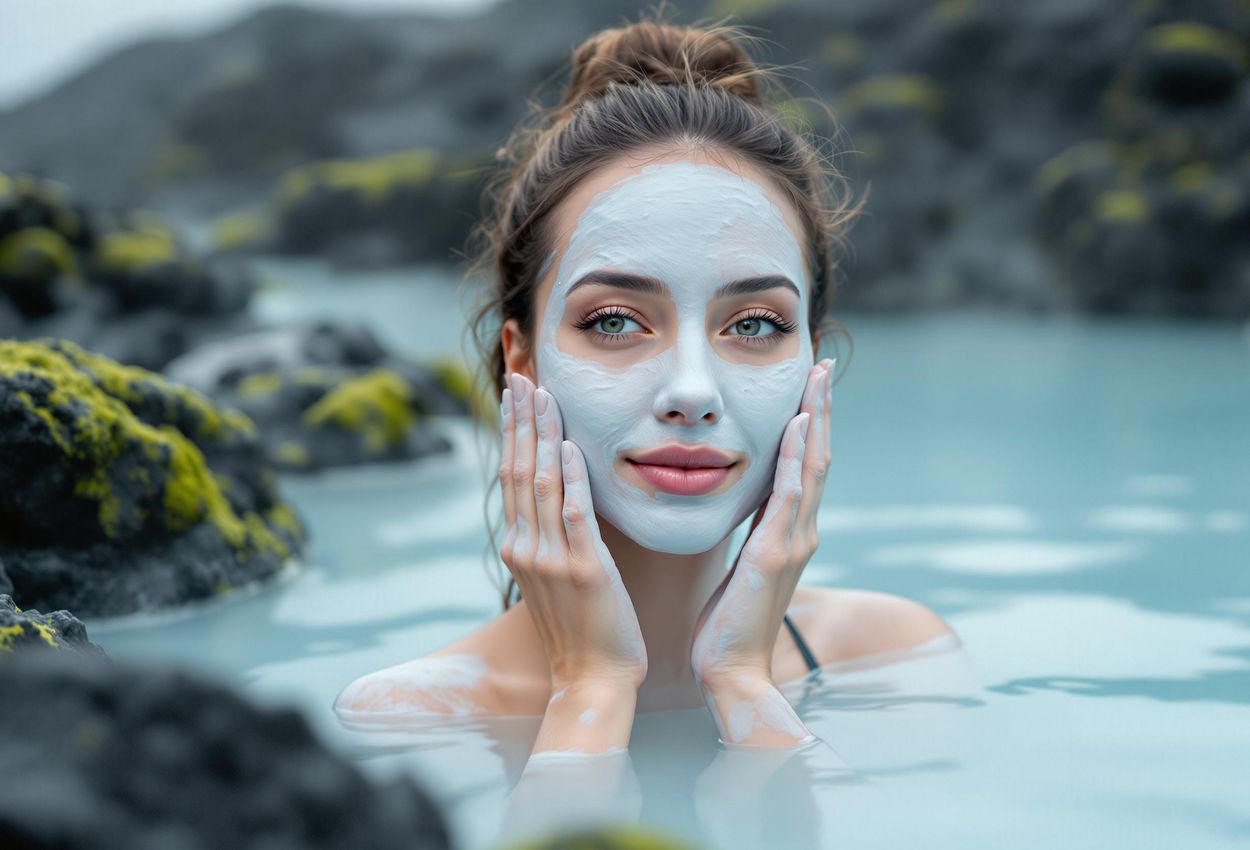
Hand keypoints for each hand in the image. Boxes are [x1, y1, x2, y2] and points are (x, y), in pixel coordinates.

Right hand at [499, 373, 647, 694]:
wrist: (592, 679)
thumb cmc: (582, 628)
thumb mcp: (557, 575)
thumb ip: (552, 533)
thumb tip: (559, 490)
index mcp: (518, 546)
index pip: (511, 474)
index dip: (512, 430)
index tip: (515, 392)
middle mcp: (526, 547)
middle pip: (518, 469)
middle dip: (520, 419)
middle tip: (520, 375)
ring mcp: (552, 559)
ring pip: (540, 483)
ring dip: (541, 435)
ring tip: (542, 394)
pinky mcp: (584, 570)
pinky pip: (573, 514)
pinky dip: (569, 478)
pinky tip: (569, 446)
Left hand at [690, 359, 832, 743]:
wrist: (731, 671)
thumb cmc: (727, 625)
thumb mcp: (740, 567)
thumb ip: (749, 535)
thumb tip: (743, 508)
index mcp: (788, 533)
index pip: (803, 466)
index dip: (808, 424)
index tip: (807, 385)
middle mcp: (799, 531)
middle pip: (816, 456)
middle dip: (821, 408)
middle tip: (821, 364)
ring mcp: (792, 542)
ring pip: (811, 466)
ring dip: (816, 418)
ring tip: (818, 377)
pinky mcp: (774, 554)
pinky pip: (789, 495)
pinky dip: (796, 457)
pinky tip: (798, 425)